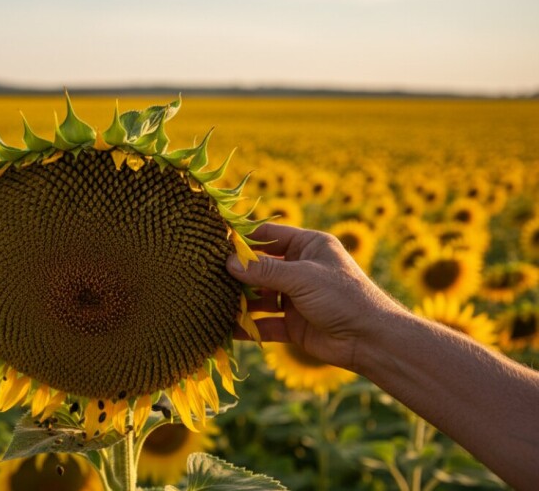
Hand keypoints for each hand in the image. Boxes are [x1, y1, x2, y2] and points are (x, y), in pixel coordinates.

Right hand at [226, 223, 403, 371]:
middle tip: (206, 275)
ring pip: (259, 297)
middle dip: (237, 273)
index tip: (215, 243)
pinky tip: (226, 329)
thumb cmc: (343, 297)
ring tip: (212, 302)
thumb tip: (229, 263)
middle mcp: (301, 269)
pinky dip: (247, 327)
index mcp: (309, 247)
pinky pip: (264, 324)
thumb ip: (264, 271)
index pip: (269, 236)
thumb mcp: (302, 277)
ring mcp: (296, 298)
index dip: (243, 240)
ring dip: (239, 301)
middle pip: (260, 268)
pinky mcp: (293, 325)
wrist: (371, 340)